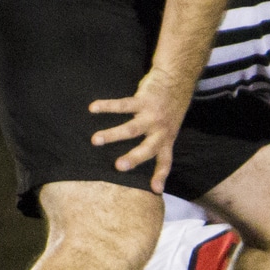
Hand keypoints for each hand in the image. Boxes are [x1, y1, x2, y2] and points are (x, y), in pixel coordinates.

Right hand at [88, 68, 192, 193]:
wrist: (175, 79)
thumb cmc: (168, 107)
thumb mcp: (168, 128)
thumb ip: (157, 142)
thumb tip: (138, 158)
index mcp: (167, 139)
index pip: (165, 161)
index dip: (161, 175)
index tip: (155, 190)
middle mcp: (160, 130)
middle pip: (148, 148)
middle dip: (134, 158)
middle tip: (118, 167)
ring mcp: (152, 115)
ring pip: (132, 128)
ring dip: (112, 134)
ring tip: (94, 140)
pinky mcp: (144, 100)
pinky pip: (123, 104)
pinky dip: (107, 106)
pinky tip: (93, 108)